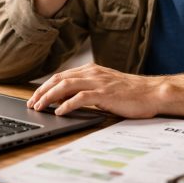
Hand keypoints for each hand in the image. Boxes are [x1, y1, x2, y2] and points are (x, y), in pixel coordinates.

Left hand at [26, 63, 161, 117]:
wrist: (152, 92)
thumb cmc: (131, 93)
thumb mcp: (105, 88)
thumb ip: (87, 90)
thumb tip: (66, 100)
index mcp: (91, 70)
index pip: (61, 76)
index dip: (45, 86)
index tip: (35, 97)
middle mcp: (92, 73)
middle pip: (59, 79)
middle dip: (42, 92)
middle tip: (31, 104)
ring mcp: (98, 82)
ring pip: (66, 86)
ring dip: (49, 97)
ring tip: (40, 108)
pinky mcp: (104, 93)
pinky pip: (80, 97)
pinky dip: (67, 104)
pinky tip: (59, 112)